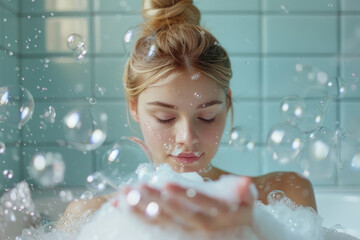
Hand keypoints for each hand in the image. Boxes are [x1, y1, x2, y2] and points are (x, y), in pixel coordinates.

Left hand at [123, 177, 255, 232]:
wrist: (237, 232)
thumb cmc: (237, 209)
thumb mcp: (245, 200)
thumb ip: (242, 192)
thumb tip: (246, 184)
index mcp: (218, 213)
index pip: (198, 203)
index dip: (183, 195)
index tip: (166, 185)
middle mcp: (202, 225)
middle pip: (174, 213)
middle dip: (153, 200)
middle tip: (136, 187)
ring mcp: (188, 231)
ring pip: (161, 221)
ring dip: (140, 208)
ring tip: (123, 195)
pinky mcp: (177, 232)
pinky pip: (154, 226)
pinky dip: (137, 215)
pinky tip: (122, 205)